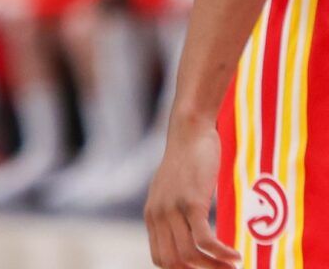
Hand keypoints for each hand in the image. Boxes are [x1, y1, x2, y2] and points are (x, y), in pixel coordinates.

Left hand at [145, 116, 239, 268]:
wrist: (190, 132)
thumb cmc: (187, 162)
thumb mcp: (172, 191)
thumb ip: (173, 213)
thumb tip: (187, 236)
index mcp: (151, 215)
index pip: (160, 258)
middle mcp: (158, 214)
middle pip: (173, 261)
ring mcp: (173, 208)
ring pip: (190, 255)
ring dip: (214, 266)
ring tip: (233, 267)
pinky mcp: (191, 202)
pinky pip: (205, 240)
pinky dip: (221, 253)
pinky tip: (236, 255)